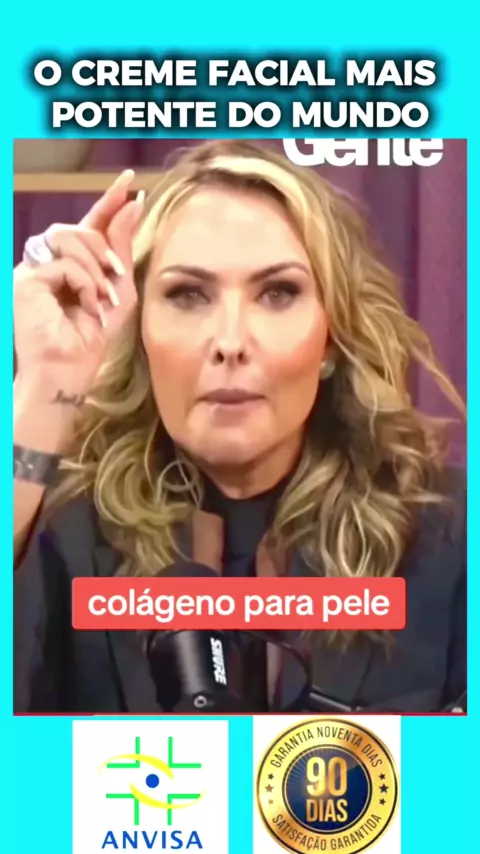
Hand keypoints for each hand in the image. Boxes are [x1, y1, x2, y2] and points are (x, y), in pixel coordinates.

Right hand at [14, 169, 143, 393]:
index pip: (88, 225)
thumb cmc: (91, 340)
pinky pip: (63, 263)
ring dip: (95, 267)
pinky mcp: (24, 280)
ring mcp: (31, 270)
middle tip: (117, 275)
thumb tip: (133, 201)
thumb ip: (121, 248)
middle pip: (78, 228)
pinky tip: (88, 306)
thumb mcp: (118, 291)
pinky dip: (84, 283)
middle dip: (104, 248)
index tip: (130, 182)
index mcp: (69, 265)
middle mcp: (46, 263)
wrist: (70, 372)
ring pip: (68, 238)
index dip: (108, 202)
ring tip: (103, 298)